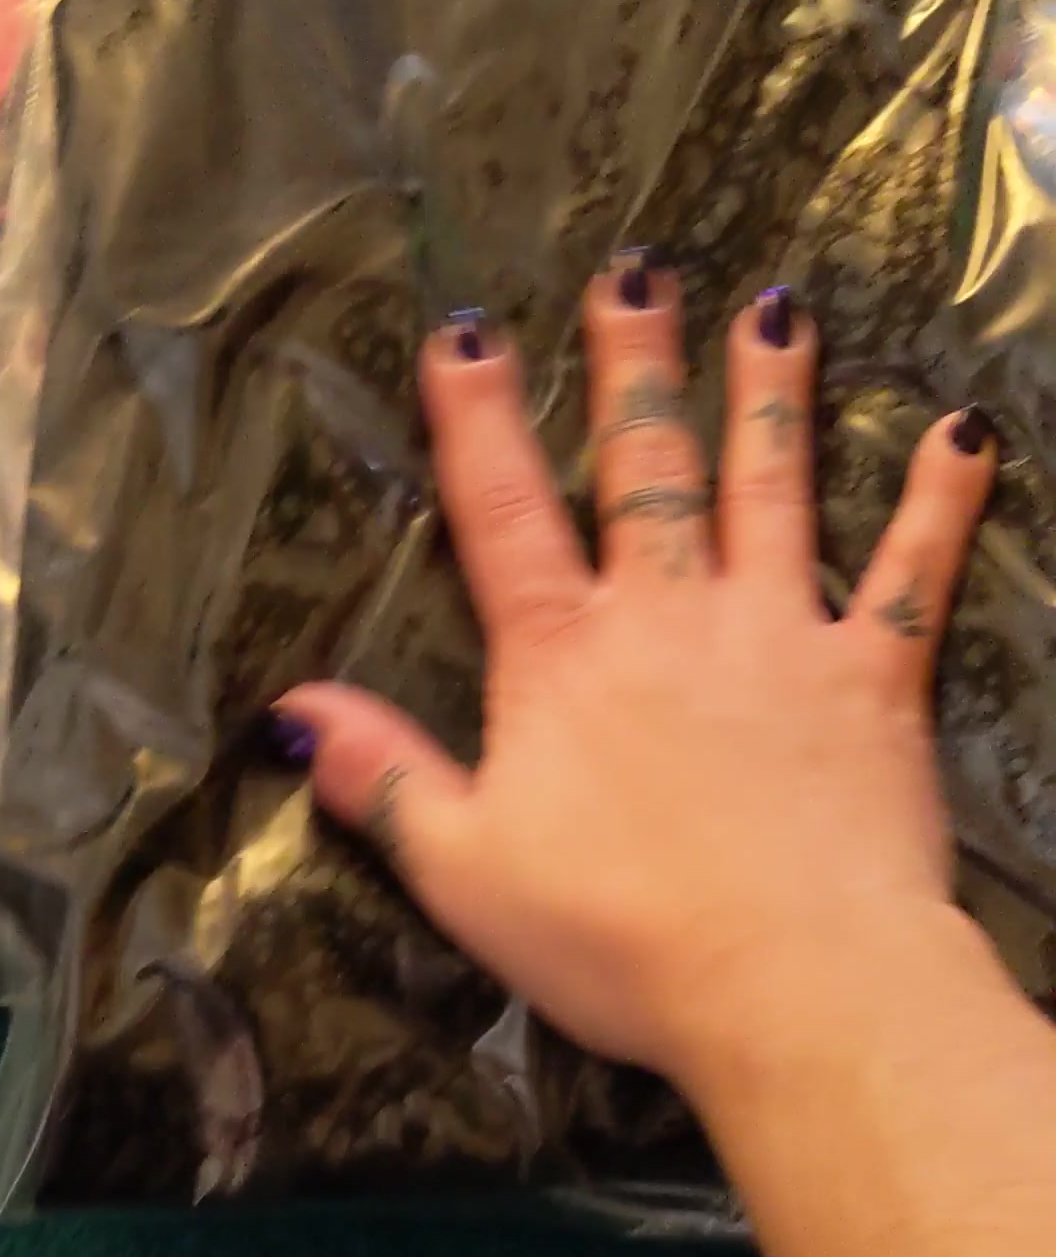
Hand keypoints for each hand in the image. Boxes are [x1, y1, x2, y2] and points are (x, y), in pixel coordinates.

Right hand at [279, 265, 995, 1083]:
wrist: (791, 986)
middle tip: (639, 271)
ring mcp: (780, 634)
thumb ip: (384, 779)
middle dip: (635, 366)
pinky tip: (964, 434)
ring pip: (772, 487)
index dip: (476, 422)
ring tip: (780, 308)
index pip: (505, 516)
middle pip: (646, 469)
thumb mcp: (464, 871)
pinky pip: (911, 574)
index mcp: (564, 658)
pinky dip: (939, 501)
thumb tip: (292, 709)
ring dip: (772, 394)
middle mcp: (670, 616)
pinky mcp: (875, 676)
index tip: (465, 333)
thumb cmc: (617, 938)